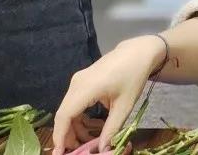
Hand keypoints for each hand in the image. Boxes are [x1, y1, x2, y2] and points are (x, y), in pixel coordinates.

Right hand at [52, 36, 165, 154]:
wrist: (138, 52)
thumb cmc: (133, 76)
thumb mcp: (125, 106)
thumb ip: (111, 128)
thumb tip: (102, 149)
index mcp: (86, 88)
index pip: (64, 116)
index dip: (60, 136)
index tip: (60, 153)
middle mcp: (76, 84)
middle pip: (64, 115)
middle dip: (69, 135)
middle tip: (80, 150)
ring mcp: (77, 81)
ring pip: (69, 110)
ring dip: (77, 127)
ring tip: (92, 139)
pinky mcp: (81, 81)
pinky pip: (75, 103)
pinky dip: (81, 117)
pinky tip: (95, 125)